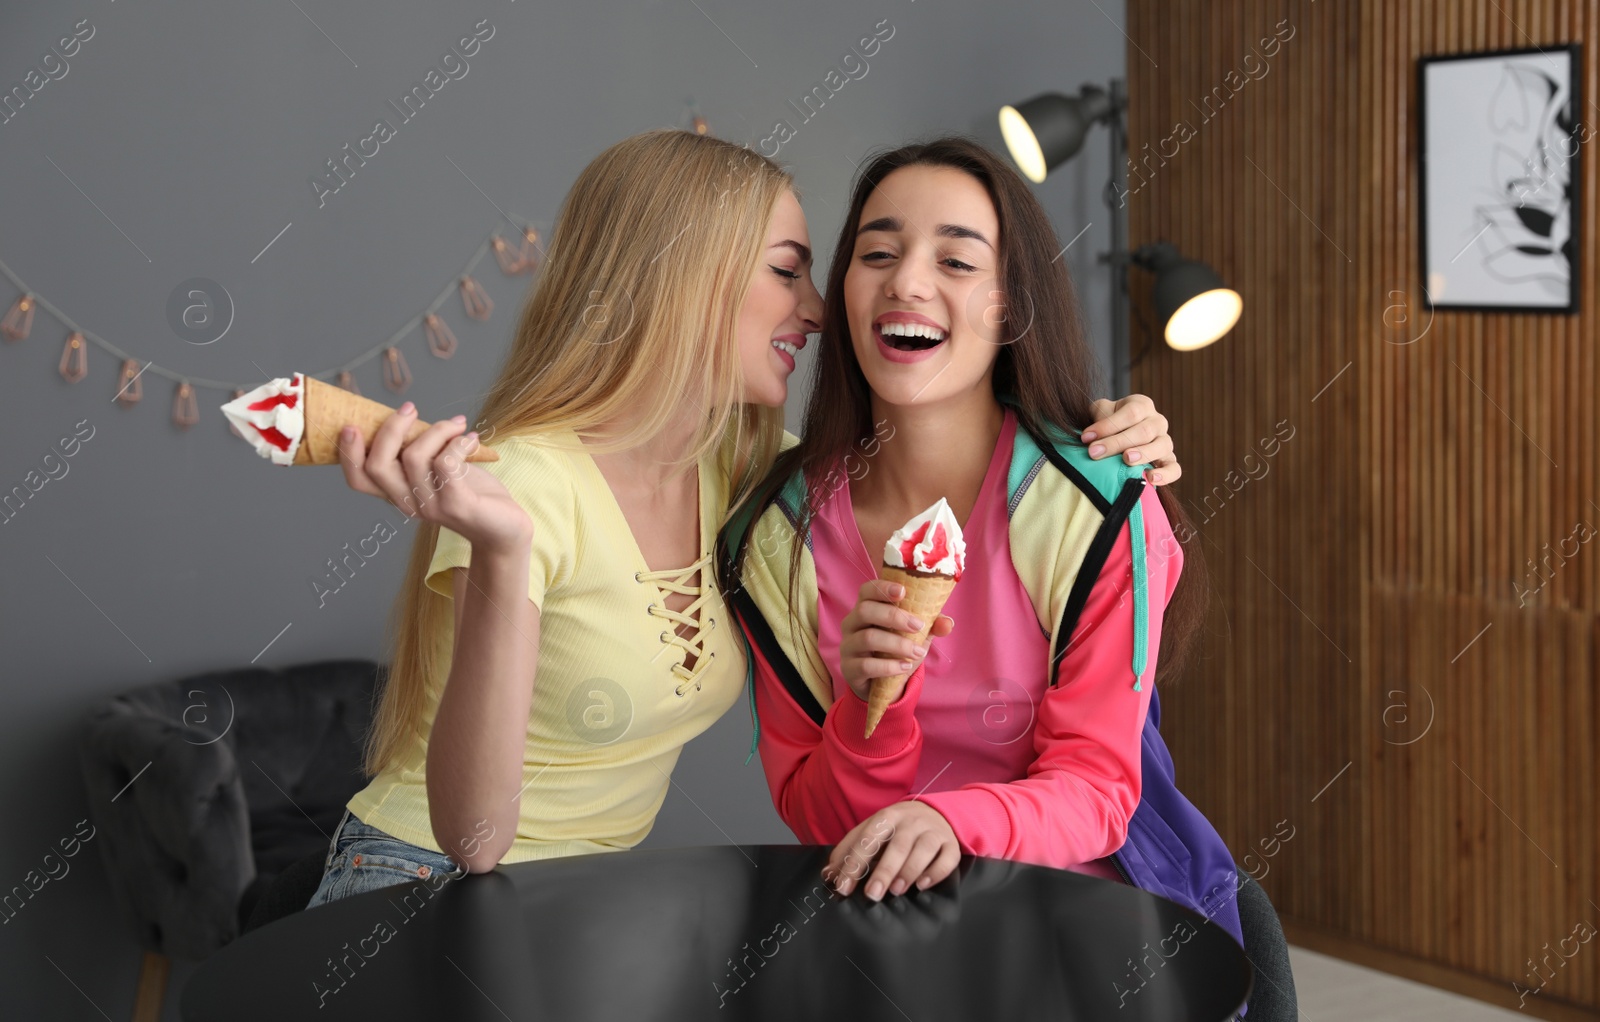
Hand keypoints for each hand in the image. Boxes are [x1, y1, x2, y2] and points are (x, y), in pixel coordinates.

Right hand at [336, 403, 532, 553]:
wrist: (505, 527)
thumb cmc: (470, 492)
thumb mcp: (437, 470)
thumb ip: (418, 452)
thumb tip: (404, 415)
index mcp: (398, 494)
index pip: (358, 480)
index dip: (348, 453)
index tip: (352, 425)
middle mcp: (408, 504)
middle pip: (377, 465)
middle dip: (390, 428)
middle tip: (411, 408)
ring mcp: (431, 507)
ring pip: (414, 456)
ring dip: (437, 429)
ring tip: (457, 425)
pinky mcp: (456, 505)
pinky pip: (446, 462)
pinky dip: (458, 442)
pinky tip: (471, 439)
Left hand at [823, 801, 961, 900]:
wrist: (935, 812)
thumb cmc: (897, 827)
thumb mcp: (871, 830)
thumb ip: (849, 850)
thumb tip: (828, 874)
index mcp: (887, 817)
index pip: (868, 840)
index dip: (854, 863)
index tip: (843, 887)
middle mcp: (911, 822)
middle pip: (898, 845)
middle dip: (884, 871)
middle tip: (872, 894)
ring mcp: (933, 831)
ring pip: (923, 850)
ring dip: (909, 871)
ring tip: (896, 890)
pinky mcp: (951, 844)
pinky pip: (947, 858)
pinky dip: (935, 872)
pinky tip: (922, 885)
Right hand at [838, 578, 954, 701]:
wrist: (879, 684)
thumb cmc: (895, 651)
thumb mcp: (915, 636)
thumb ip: (931, 626)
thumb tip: (947, 623)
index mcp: (867, 608)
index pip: (867, 590)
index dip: (882, 588)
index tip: (903, 592)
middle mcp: (852, 624)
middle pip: (865, 610)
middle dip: (894, 616)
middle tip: (918, 626)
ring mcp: (848, 646)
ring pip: (867, 638)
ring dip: (897, 644)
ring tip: (918, 652)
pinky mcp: (849, 668)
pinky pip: (866, 665)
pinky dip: (889, 666)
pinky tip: (905, 666)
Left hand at [1085, 393, 1180, 484]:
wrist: (1119, 437)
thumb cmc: (1108, 423)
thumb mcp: (1101, 412)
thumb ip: (1097, 416)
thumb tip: (1090, 435)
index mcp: (1142, 405)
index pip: (1130, 413)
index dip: (1108, 425)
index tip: (1087, 438)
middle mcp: (1157, 421)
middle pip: (1144, 431)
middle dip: (1117, 442)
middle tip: (1095, 453)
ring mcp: (1165, 441)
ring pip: (1162, 446)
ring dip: (1143, 453)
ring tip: (1126, 459)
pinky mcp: (1169, 461)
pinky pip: (1175, 468)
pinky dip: (1166, 474)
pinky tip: (1151, 478)